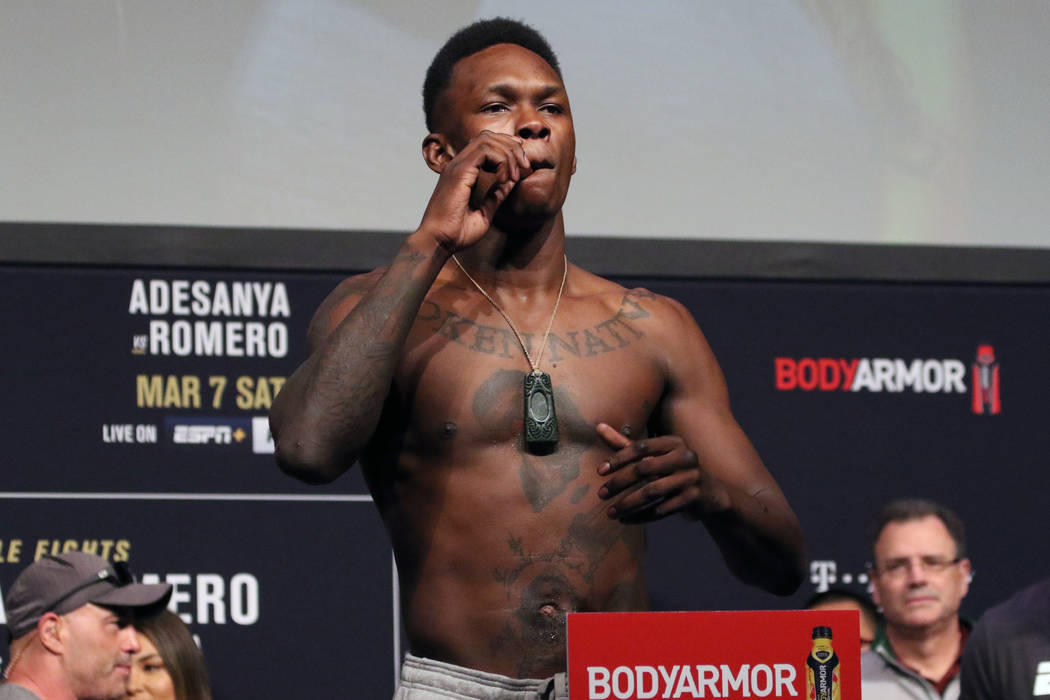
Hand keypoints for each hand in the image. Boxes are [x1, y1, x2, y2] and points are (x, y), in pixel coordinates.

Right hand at [419, 130, 531, 251]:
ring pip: (488, 139)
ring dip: (509, 154)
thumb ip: (497, 194)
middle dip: (512, 147)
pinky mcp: (459, 171)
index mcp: (463, 171)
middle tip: (524, 168)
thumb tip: (513, 180)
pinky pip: (485, 151)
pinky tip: (504, 180)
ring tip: (516, 175)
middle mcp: (459, 164)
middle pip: (489, 136)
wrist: (439, 242)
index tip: (521, 166)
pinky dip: (501, 161)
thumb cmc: (458, 232)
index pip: (486, 143)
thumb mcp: (486, 210)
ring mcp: (457, 166)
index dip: (507, 148)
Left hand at [595, 423, 726, 522]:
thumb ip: (626, 444)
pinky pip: (662, 510)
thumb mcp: (652, 456)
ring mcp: (691, 478)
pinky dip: (641, 516)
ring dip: (628, 503)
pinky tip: (625, 520)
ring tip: (610, 512)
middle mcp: (684, 457)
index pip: (641, 447)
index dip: (618, 458)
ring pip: (652, 492)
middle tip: (601, 494)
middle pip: (645, 468)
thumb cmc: (672, 470)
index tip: (599, 472)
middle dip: (620, 483)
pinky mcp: (694, 498)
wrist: (710, 494)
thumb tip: (598, 427)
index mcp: (673, 442)